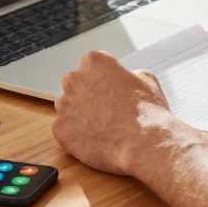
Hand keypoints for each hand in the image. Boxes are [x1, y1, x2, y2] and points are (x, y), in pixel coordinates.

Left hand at [52, 51, 172, 174]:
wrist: (143, 144)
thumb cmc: (147, 114)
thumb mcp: (148, 81)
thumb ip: (132, 74)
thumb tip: (130, 77)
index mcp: (94, 61)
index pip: (91, 67)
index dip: (102, 81)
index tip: (111, 92)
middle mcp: (74, 78)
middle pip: (75, 85)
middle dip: (87, 96)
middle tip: (106, 111)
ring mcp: (64, 104)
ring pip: (68, 109)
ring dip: (80, 116)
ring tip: (103, 129)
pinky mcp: (59, 129)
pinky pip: (65, 131)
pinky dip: (76, 137)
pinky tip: (95, 140)